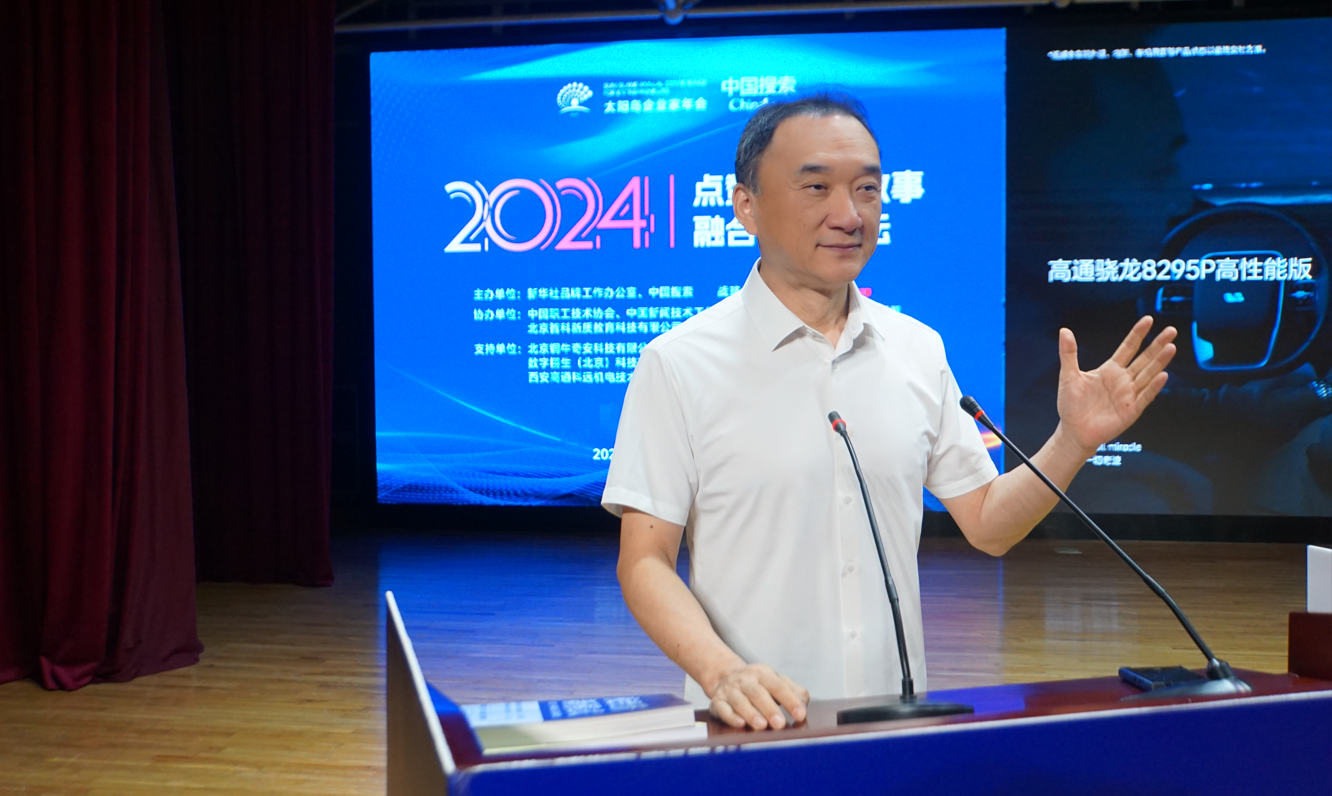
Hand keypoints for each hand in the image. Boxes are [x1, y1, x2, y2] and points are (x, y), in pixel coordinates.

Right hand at [708, 663, 808, 729]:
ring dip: (750, 713)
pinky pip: (722, 708)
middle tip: (780, 724)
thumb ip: (793, 691)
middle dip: (769, 709)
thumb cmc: (757, 683)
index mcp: (762, 674)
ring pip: (739, 701)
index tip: (800, 714)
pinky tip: (740, 723)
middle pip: (758, 693)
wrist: (725, 675)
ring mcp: (730, 690)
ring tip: (761, 726)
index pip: (778, 686)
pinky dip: (730, 716)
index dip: (790, 700)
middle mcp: (745, 680)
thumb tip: (804, 703)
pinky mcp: (717, 701)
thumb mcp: (774, 680)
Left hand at [1057, 316, 1176, 454]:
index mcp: (1110, 370)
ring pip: (1148, 375)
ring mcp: (1129, 395)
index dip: (1138, 334)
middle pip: (1144, 359)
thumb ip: (1069, 353)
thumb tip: (1064, 331)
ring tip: (1171, 347)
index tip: (1148, 320)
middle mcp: (1123, 380)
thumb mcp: (1068, 376)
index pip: (1128, 348)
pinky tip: (1162, 375)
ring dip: (1159, 362)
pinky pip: (1144, 397)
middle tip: (1171, 331)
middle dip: (1157, 344)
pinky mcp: (1130, 411)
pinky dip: (1153, 387)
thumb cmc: (1071, 405)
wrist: (1073, 431)